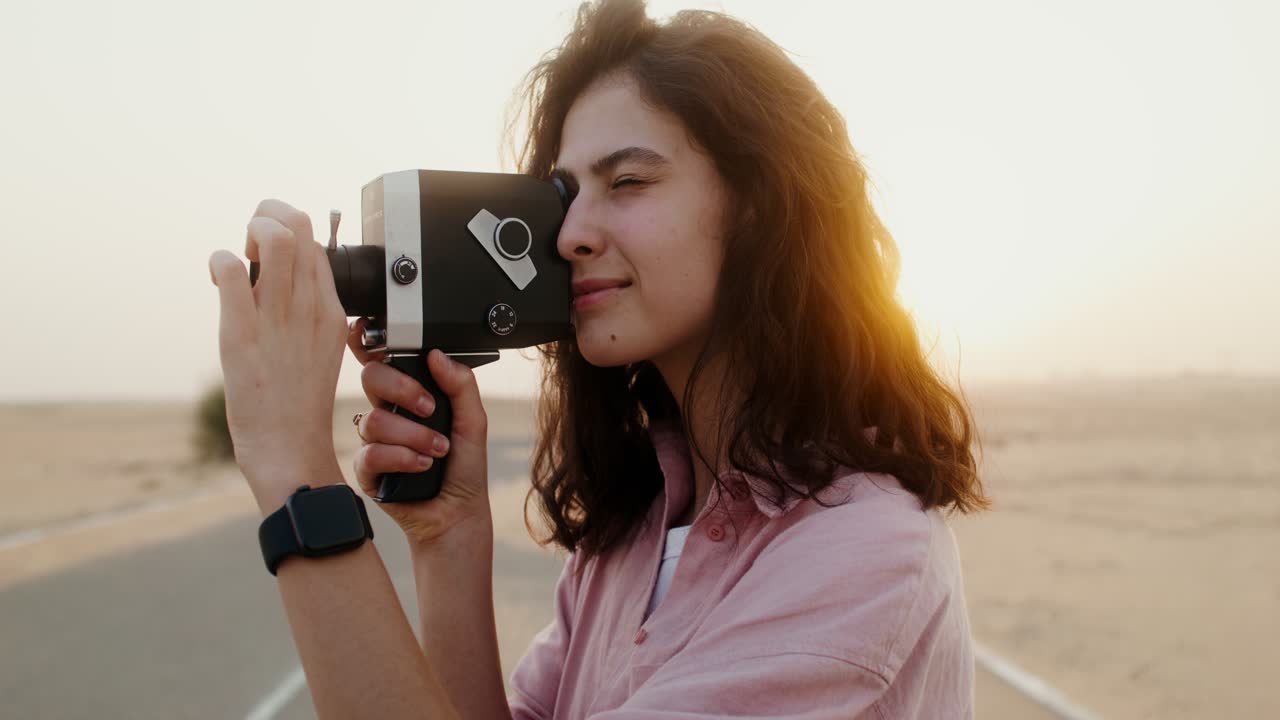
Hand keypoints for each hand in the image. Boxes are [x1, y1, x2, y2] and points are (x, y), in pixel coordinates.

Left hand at [208, 199, 347, 509]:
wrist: (291, 447)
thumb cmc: (298, 405)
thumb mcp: (319, 351)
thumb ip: (308, 315)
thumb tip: (282, 285)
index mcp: (332, 311)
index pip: (318, 244)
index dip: (290, 233)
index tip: (270, 256)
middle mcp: (309, 307)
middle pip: (299, 224)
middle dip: (267, 216)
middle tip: (252, 246)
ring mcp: (277, 318)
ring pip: (271, 236)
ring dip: (247, 231)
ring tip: (238, 260)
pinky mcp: (242, 333)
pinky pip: (231, 268)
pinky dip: (219, 262)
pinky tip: (217, 281)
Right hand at [348, 318, 493, 548]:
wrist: (458, 511)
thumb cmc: (463, 466)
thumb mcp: (473, 420)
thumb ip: (460, 385)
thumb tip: (437, 355)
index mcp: (410, 394)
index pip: (382, 360)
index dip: (368, 343)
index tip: (373, 336)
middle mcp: (388, 412)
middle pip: (371, 377)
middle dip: (403, 390)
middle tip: (430, 409)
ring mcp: (374, 440)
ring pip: (374, 420)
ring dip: (414, 436)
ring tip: (437, 451)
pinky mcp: (367, 470)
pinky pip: (370, 453)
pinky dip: (401, 458)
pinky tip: (421, 466)